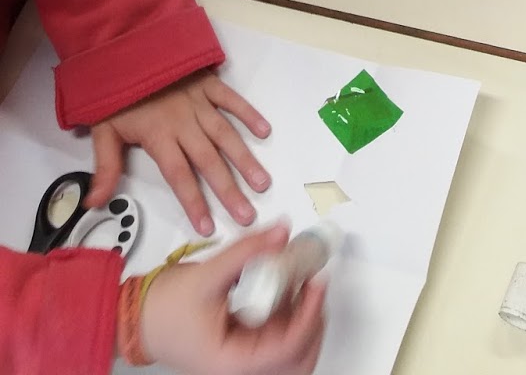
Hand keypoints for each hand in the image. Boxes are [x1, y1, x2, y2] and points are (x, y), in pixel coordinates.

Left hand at [88, 70, 271, 236]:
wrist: (127, 47)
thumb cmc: (117, 94)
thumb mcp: (103, 131)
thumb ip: (105, 168)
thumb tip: (94, 203)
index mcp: (159, 136)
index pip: (178, 175)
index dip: (193, 201)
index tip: (208, 226)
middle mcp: (184, 122)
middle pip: (209, 160)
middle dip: (229, 189)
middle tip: (247, 214)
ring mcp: (199, 101)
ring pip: (226, 134)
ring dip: (245, 158)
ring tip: (262, 182)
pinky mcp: (208, 83)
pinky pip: (231, 99)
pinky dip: (248, 113)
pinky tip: (264, 131)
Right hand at [140, 224, 325, 374]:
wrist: (138, 315)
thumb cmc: (162, 310)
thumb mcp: (208, 275)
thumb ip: (247, 251)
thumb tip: (281, 234)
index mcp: (233, 362)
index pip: (287, 347)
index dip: (309, 313)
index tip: (317, 282)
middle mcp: (241, 366)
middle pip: (297, 356)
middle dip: (312, 317)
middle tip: (315, 282)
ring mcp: (244, 358)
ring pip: (290, 348)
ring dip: (301, 316)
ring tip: (300, 282)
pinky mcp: (244, 345)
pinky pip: (276, 336)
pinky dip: (287, 314)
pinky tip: (284, 288)